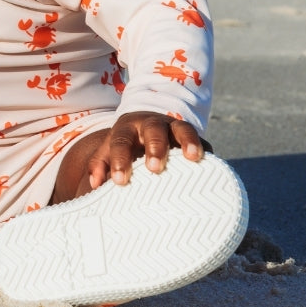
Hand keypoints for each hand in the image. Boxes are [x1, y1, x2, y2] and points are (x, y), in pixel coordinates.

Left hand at [86, 111, 203, 189]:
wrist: (146, 122)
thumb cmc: (126, 144)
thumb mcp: (109, 148)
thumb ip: (100, 164)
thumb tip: (94, 184)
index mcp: (126, 128)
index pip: (120, 141)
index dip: (119, 160)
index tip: (120, 180)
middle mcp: (150, 124)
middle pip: (152, 130)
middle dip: (154, 147)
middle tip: (153, 167)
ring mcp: (173, 127)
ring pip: (181, 128)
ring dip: (186, 140)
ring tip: (192, 157)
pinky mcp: (192, 135)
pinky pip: (202, 139)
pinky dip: (205, 148)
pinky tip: (210, 161)